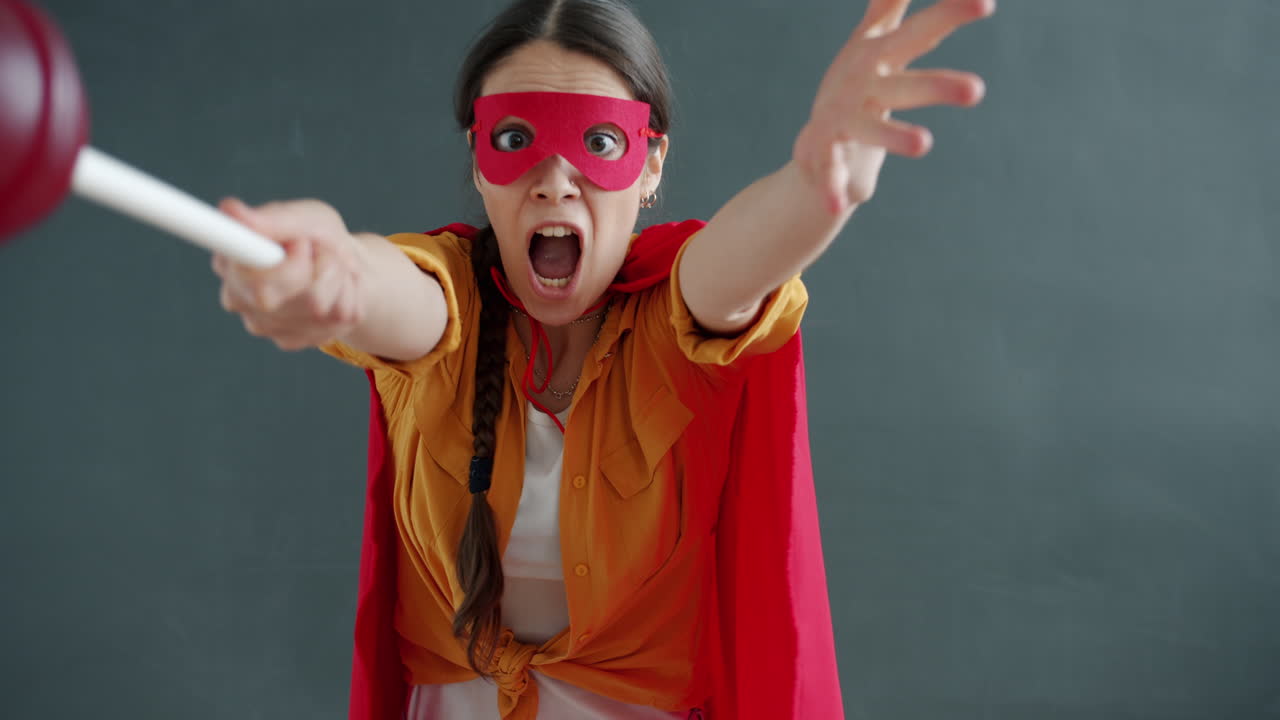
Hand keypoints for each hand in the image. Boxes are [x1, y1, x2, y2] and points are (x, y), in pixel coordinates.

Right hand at [211, 198, 365, 350]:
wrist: (342, 266)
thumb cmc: (316, 235)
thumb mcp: (306, 217)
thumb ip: (273, 219)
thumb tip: (229, 209)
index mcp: (231, 260)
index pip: (251, 275)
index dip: (287, 264)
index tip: (304, 244)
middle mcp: (237, 298)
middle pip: (294, 295)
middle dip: (325, 267)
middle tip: (319, 250)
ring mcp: (262, 326)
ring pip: (322, 308)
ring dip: (339, 281)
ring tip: (330, 269)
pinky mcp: (290, 341)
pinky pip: (338, 321)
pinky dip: (347, 300)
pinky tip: (333, 292)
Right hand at [793, 0, 995, 214]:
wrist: (814, 141)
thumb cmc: (857, 86)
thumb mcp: (873, 41)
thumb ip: (888, 5)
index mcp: (879, 55)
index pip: (921, 32)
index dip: (950, 15)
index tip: (986, 3)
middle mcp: (861, 82)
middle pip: (903, 84)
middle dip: (936, 85)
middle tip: (977, 90)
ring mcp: (841, 117)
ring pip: (872, 128)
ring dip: (895, 136)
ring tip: (924, 144)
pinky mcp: (822, 152)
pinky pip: (831, 172)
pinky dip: (834, 186)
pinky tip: (843, 203)